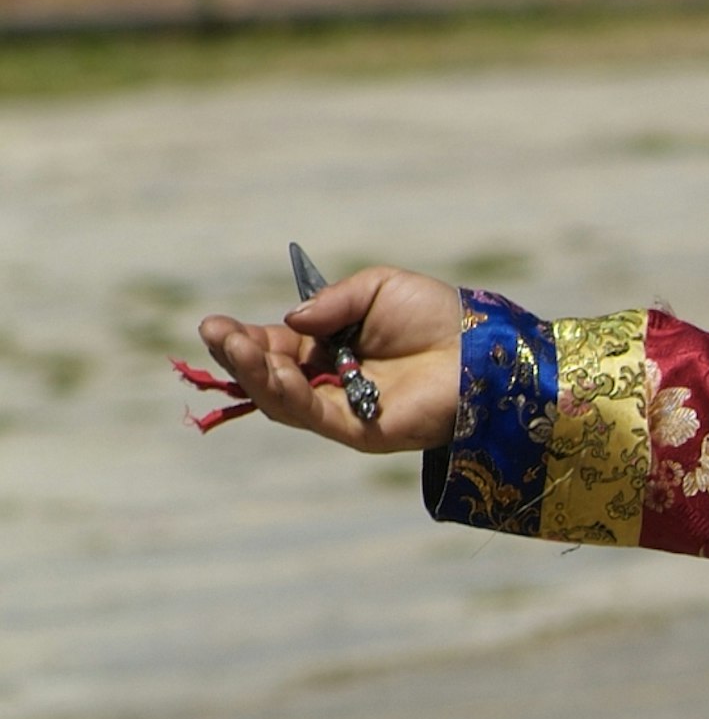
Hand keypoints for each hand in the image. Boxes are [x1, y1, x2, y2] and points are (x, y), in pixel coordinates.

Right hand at [193, 266, 463, 454]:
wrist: (485, 347)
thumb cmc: (438, 315)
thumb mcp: (378, 288)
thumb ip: (332, 302)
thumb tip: (292, 321)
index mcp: (330, 349)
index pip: (275, 348)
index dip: (244, 339)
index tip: (214, 324)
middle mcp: (329, 381)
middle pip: (269, 375)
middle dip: (238, 355)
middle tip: (214, 331)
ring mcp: (341, 409)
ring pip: (281, 398)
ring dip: (253, 372)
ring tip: (232, 344)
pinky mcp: (358, 430)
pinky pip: (311, 414)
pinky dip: (286, 392)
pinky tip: (272, 368)